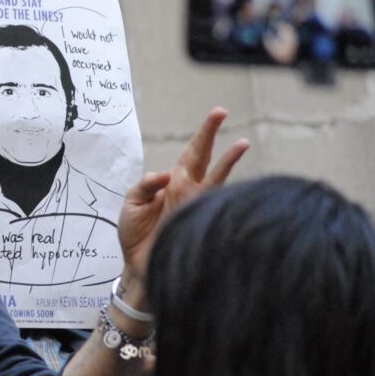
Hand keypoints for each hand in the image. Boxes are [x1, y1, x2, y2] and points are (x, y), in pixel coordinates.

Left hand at [118, 107, 248, 282]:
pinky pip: (209, 202)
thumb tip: (166, 175)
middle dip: (212, 135)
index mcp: (173, 181)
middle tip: (222, 111)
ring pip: (217, 178)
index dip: (204, 134)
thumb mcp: (132, 202)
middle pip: (205, 157)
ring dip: (229, 161)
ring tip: (243, 143)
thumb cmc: (135, 233)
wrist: (138, 264)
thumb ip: (145, 185)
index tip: (218, 114)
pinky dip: (216, 193)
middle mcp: (188, 189)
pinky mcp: (195, 220)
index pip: (192, 152)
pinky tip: (222, 179)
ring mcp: (194, 204)